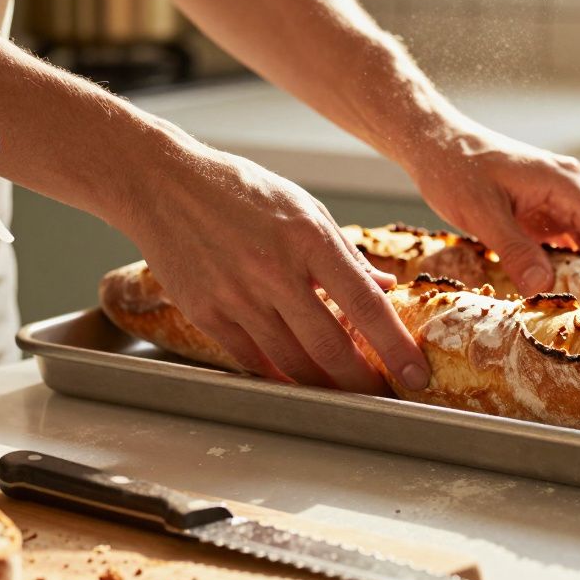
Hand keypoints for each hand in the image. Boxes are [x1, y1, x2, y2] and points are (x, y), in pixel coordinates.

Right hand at [114, 129, 429, 394]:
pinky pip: (252, 360)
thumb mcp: (304, 208)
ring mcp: (237, 296)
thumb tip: (382, 288)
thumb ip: (344, 254)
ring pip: (291, 362)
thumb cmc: (239, 191)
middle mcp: (274, 271)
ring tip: (344, 391)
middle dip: (362, 381)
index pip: (365, 305)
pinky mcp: (206, 313)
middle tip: (381, 394)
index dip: (395, 346)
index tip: (415, 372)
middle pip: (329, 347)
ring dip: (324, 385)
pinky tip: (298, 380)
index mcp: (309, 238)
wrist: (164, 185)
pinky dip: (280, 376)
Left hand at [404, 125, 579, 293]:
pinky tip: (569, 294)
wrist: (437, 144)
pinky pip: (569, 244)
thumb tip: (542, 287)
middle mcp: (573, 190)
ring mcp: (560, 201)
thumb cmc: (456, 168)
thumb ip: (514, 250)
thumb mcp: (481, 213)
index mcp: (566, 184)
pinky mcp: (545, 212)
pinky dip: (572, 268)